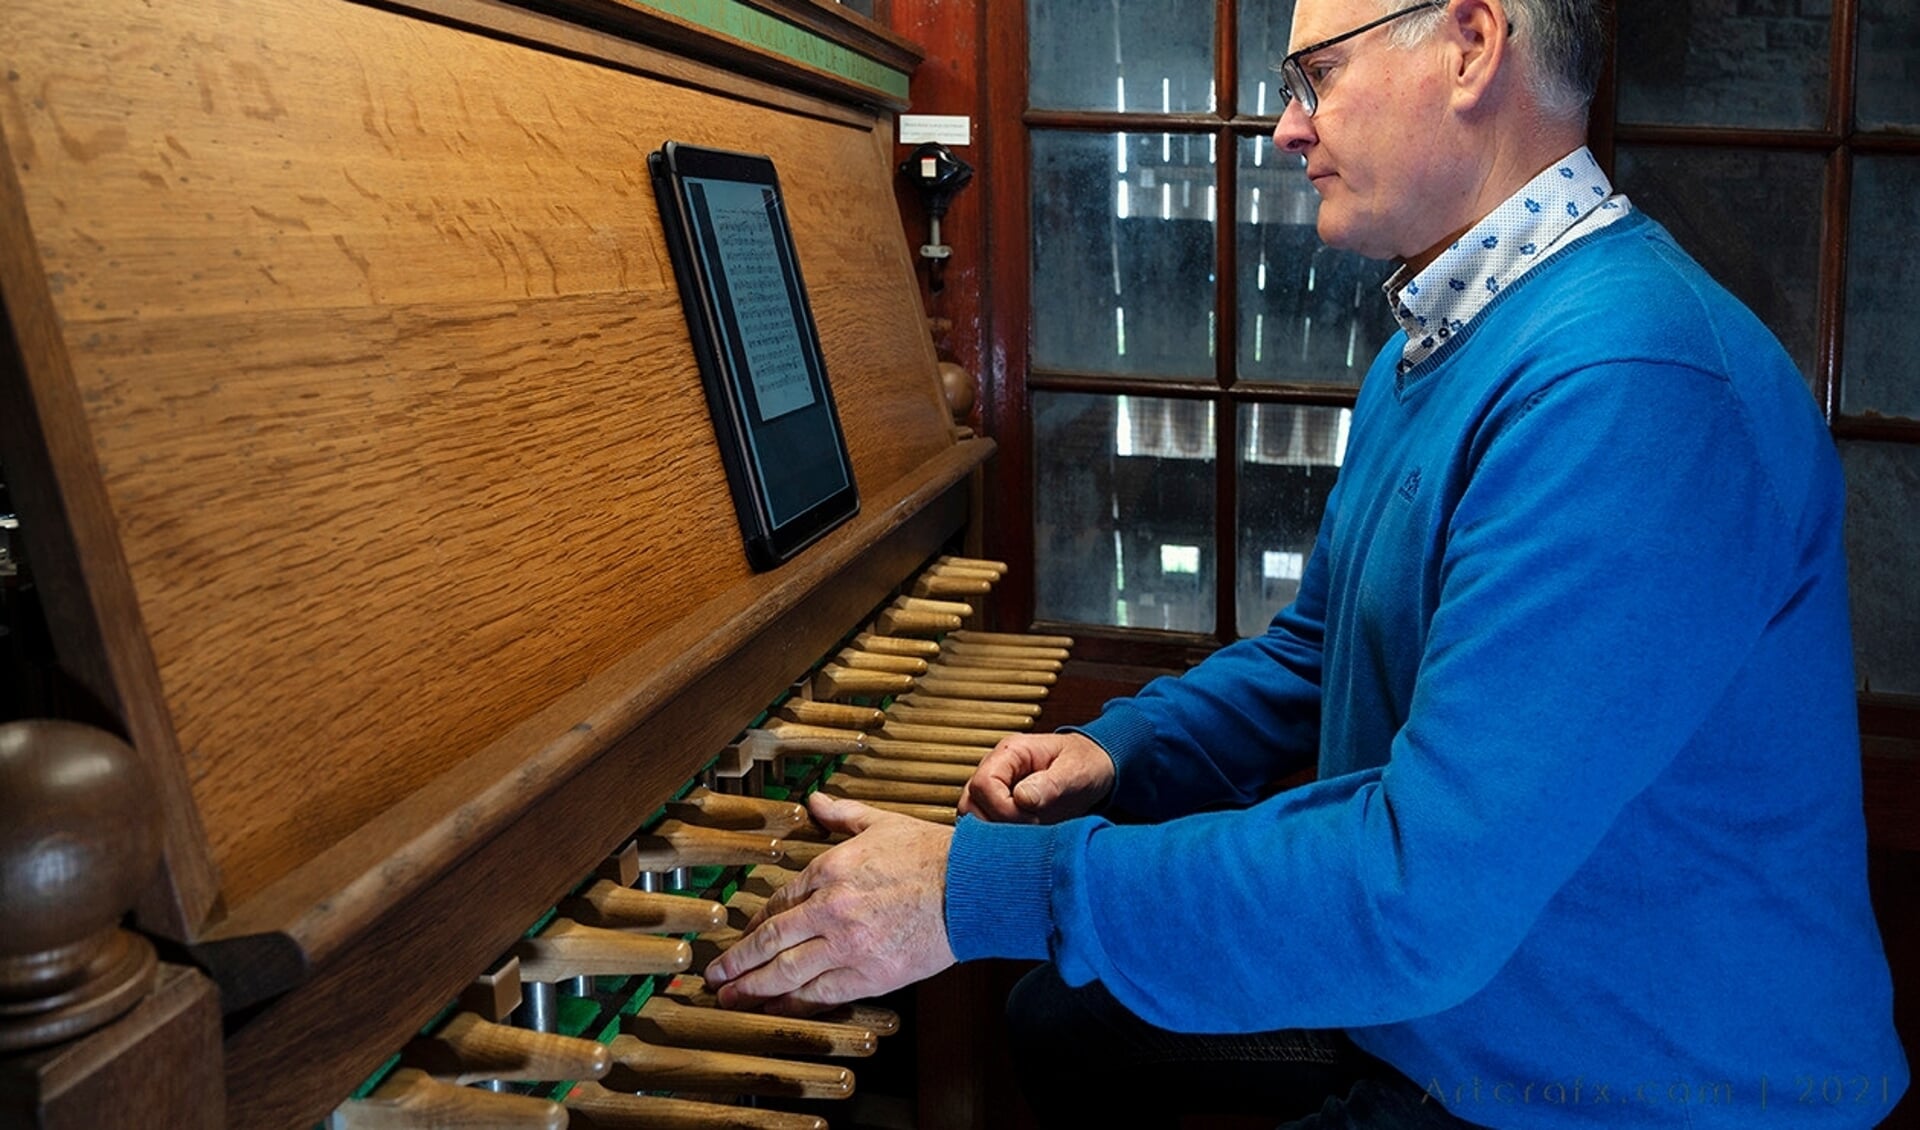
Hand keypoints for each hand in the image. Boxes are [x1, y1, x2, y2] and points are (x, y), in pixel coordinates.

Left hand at [703, 792, 954, 1014]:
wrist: (972, 888)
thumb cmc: (931, 855)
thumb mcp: (881, 823)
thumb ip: (842, 815)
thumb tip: (815, 800)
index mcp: (830, 870)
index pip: (779, 902)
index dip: (755, 924)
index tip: (742, 937)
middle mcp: (831, 910)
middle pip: (771, 942)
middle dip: (738, 962)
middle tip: (715, 976)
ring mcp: (848, 946)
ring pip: (787, 973)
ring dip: (754, 988)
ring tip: (731, 999)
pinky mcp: (871, 975)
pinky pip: (822, 995)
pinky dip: (793, 1005)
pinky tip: (775, 1010)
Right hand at [959, 731, 1114, 824]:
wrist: (1096, 768)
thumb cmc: (1087, 763)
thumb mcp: (1076, 770)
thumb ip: (1050, 783)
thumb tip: (1022, 797)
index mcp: (1011, 753)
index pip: (983, 783)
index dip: (1002, 808)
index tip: (1031, 818)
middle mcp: (996, 770)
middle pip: (969, 802)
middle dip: (996, 824)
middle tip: (1031, 829)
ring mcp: (995, 789)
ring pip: (973, 817)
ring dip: (996, 833)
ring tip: (1027, 835)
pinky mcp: (1000, 808)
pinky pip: (985, 826)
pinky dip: (999, 838)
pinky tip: (1022, 840)